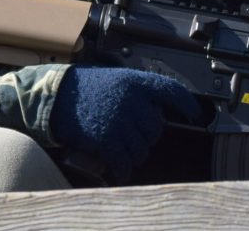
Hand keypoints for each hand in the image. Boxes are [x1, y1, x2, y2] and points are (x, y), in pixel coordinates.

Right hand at [51, 66, 201, 183]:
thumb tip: (155, 108)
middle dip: (145, 136)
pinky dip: (123, 169)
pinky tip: (120, 170)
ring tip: (122, 150)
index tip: (194, 113)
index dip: (185, 103)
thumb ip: (134, 90)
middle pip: (154, 130)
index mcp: (133, 82)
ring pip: (141, 149)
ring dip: (134, 154)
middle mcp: (131, 101)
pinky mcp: (107, 139)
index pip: (169, 90)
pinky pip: (124, 162)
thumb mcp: (112, 78)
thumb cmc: (82, 87)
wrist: (54, 95)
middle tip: (132, 135)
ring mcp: (120, 121)